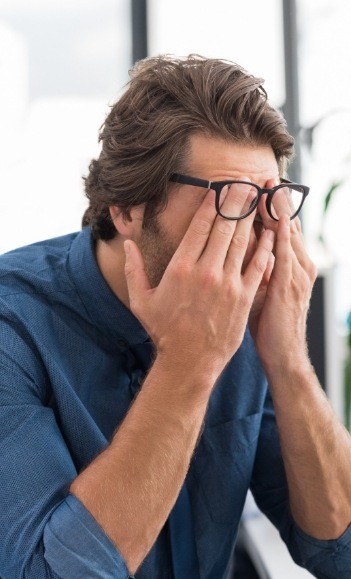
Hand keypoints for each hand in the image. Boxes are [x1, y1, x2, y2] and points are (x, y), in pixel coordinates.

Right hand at [124, 183, 274, 384]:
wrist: (190, 361)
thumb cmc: (164, 331)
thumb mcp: (141, 300)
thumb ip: (133, 269)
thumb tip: (128, 243)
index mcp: (181, 267)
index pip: (200, 226)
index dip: (212, 203)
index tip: (219, 188)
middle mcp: (206, 271)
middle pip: (225, 227)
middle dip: (236, 201)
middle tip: (244, 181)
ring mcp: (227, 284)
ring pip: (242, 241)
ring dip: (251, 217)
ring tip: (258, 197)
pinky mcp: (244, 297)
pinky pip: (258, 265)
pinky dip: (265, 246)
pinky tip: (270, 232)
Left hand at [249, 179, 316, 373]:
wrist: (283, 355)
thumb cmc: (271, 326)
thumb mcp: (264, 291)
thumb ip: (257, 268)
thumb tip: (242, 250)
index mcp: (293, 265)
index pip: (282, 228)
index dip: (272, 206)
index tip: (260, 185)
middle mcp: (299, 265)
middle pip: (287, 224)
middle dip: (276, 199)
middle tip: (265, 174)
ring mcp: (296, 274)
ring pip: (287, 233)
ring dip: (277, 209)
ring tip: (268, 185)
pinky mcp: (289, 285)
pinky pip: (283, 253)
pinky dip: (278, 233)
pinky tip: (272, 217)